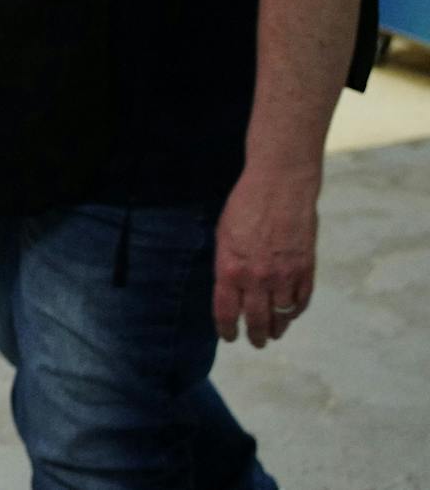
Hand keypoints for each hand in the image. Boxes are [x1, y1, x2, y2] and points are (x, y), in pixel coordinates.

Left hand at [212, 161, 319, 347]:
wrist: (280, 187)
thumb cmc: (244, 206)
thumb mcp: (223, 236)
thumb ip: (226, 266)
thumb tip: (229, 291)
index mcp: (230, 269)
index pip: (226, 312)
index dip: (227, 329)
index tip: (228, 337)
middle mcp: (257, 278)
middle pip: (256, 320)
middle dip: (255, 336)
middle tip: (256, 342)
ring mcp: (285, 276)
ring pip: (281, 315)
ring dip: (277, 328)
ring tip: (273, 334)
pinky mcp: (306, 270)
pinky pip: (301, 301)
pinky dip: (295, 311)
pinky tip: (290, 314)